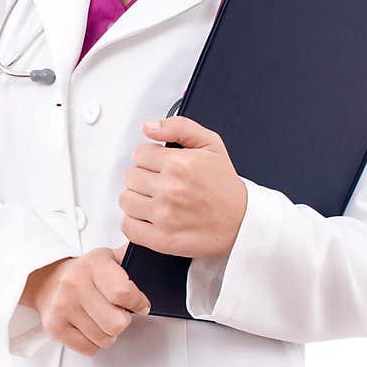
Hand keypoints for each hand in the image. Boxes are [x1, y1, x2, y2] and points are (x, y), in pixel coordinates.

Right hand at [19, 246, 149, 355]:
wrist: (49, 281)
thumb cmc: (86, 273)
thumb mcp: (110, 257)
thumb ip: (132, 257)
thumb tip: (156, 252)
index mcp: (93, 264)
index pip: (123, 293)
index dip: (138, 302)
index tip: (140, 304)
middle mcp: (75, 284)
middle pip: (117, 323)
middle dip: (123, 319)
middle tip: (118, 311)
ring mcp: (63, 306)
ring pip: (105, 338)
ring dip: (108, 332)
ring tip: (102, 317)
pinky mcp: (55, 326)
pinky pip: (89, 348)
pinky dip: (94, 342)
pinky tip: (89, 325)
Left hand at [119, 116, 247, 258]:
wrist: (241, 222)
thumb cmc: (224, 185)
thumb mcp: (210, 144)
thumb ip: (178, 127)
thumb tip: (149, 127)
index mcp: (179, 164)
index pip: (139, 154)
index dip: (150, 158)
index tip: (161, 166)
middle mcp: (170, 190)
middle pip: (130, 176)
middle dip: (143, 178)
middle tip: (161, 183)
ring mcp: (164, 216)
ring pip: (125, 200)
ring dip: (137, 199)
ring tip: (155, 200)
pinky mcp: (161, 239)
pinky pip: (128, 226)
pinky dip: (134, 222)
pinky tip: (149, 217)